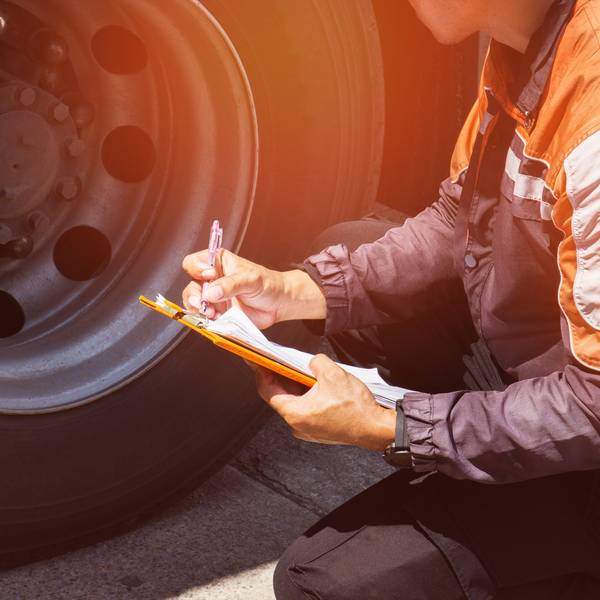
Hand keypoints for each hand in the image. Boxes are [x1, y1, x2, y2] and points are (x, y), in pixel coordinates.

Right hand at [181, 249, 325, 328]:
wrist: (278, 304)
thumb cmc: (267, 284)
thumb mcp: (251, 279)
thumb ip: (230, 285)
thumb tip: (211, 293)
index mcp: (218, 263)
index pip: (194, 263)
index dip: (196, 269)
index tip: (209, 276)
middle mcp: (212, 280)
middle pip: (191, 286)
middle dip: (194, 296)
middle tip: (204, 303)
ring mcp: (213, 298)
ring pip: (194, 304)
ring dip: (199, 310)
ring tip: (212, 313)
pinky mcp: (218, 313)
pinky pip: (204, 318)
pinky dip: (206, 320)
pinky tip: (217, 319)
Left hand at [254, 354, 395, 450]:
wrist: (375, 428)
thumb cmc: (355, 408)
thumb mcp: (332, 373)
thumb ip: (315, 362)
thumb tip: (311, 362)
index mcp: (295, 413)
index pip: (268, 392)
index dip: (262, 374)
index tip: (258, 362)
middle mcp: (298, 425)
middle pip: (279, 398)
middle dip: (278, 378)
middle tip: (276, 362)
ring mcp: (307, 429)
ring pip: (293, 403)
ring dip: (293, 387)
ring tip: (296, 369)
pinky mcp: (318, 429)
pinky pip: (304, 409)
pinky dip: (304, 396)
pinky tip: (311, 384)